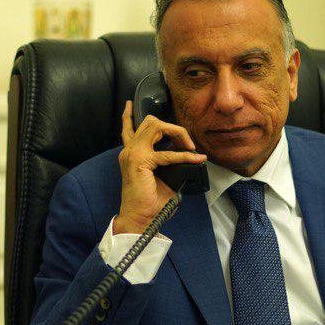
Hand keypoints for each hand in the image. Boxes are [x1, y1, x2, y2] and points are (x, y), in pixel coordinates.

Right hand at [113, 100, 206, 234]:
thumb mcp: (161, 177)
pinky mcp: (141, 162)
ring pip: (156, 126)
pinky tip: (195, 158)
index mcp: (130, 154)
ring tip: (189, 147)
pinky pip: (168, 153)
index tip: (130, 104)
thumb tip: (188, 159)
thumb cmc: (150, 203)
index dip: (129, 114)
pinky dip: (185, 155)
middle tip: (186, 143)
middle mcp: (129, 151)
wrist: (140, 220)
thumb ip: (169, 164)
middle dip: (172, 127)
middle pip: (149, 122)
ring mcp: (133, 154)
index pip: (128, 127)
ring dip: (177, 133)